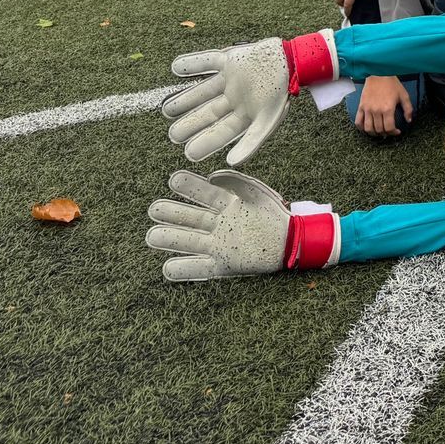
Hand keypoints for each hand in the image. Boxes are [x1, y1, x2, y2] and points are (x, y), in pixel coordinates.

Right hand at [145, 170, 292, 281]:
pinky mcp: (222, 265)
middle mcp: (218, 224)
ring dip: (170, 239)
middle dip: (171, 213)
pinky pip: (198, 269)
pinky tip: (168, 267)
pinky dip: (183, 269)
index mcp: (227, 204)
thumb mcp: (256, 193)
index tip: (174, 179)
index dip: (189, 186)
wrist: (292, 241)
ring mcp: (218, 245)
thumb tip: (211, 175)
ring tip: (152, 235)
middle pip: (189, 218)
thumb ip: (235, 182)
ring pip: (188, 241)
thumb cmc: (274, 214)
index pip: (203, 193)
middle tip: (154, 209)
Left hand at [164, 39, 292, 164]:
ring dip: (185, 99)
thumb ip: (250, 142)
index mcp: (245, 114)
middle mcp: (235, 99)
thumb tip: (231, 163)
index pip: (221, 132)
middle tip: (173, 135)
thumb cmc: (282, 93)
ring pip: (203, 91)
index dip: (205, 142)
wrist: (295, 60)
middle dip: (190, 124)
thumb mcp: (267, 120)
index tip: (188, 153)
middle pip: (208, 113)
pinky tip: (175, 68)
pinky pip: (207, 62)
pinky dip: (191, 64)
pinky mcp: (230, 60)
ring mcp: (231, 80)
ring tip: (167, 110)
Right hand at [352, 74, 413, 136]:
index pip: (389, 127)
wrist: (378, 74)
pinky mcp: (361, 106)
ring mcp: (367, 109)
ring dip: (374, 133)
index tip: (397, 131)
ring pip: (368, 128)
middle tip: (389, 132)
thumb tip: (409, 120)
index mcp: (387, 109)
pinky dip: (361, 128)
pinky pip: (358, 121)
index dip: (394, 132)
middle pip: (379, 129)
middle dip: (385, 133)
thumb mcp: (404, 95)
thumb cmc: (392, 84)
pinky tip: (367, 128)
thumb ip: (408, 109)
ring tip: (378, 132)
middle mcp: (376, 110)